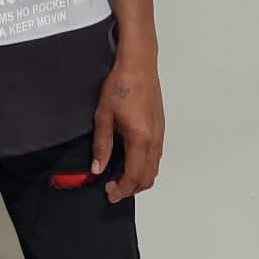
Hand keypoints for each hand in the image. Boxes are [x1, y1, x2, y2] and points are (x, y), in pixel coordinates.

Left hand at [91, 46, 164, 204]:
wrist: (138, 65)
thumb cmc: (121, 86)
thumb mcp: (103, 116)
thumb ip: (102, 145)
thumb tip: (98, 169)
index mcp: (140, 139)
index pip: (134, 176)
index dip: (122, 189)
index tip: (109, 193)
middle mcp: (154, 140)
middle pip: (148, 177)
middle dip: (131, 188)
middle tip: (112, 188)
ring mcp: (160, 134)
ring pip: (154, 167)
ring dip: (138, 177)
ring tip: (119, 175)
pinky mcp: (160, 127)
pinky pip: (156, 156)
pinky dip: (144, 165)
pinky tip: (129, 159)